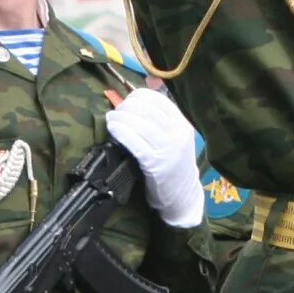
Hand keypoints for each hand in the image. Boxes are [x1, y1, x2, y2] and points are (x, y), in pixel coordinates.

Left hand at [105, 89, 203, 227]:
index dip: (136, 97)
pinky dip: (121, 132)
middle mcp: (178, 133)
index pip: (157, 99)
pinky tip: (113, 129)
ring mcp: (169, 148)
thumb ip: (161, 120)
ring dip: (120, 118)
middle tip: (115, 112)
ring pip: (139, 124)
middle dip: (125, 107)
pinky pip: (135, 142)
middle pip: (146, 109)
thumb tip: (134, 99)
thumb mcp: (175, 137)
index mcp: (182, 123)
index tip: (125, 102)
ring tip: (110, 119)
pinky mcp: (157, 164)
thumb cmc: (173, 164)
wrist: (183, 195)